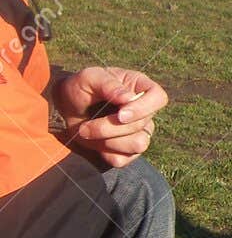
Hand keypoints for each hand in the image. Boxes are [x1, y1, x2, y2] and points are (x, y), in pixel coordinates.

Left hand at [52, 66, 168, 167]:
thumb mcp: (89, 78)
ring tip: (88, 132)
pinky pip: (124, 159)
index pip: (158, 98)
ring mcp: (139, 132)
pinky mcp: (128, 151)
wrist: (65, 107)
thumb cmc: (80, 88)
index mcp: (141, 88)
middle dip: (110, 128)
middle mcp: (145, 111)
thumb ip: (108, 85)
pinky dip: (105, 153)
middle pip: (142, 126)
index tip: (120, 114)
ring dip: (108, 141)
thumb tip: (128, 98)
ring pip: (138, 145)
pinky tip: (95, 142)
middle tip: (85, 126)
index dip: (143, 109)